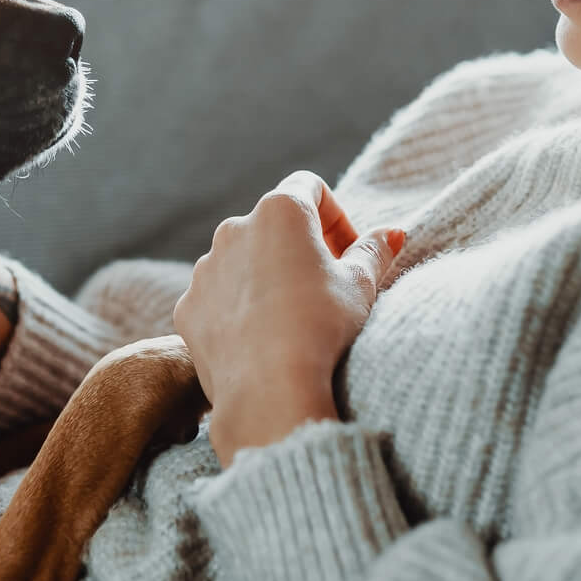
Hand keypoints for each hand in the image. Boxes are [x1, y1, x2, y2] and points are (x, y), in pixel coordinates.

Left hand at [173, 172, 404, 467]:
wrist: (269, 391)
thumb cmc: (321, 329)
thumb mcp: (361, 286)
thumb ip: (375, 251)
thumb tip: (392, 233)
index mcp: (279, 211)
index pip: (310, 189)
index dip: (335, 217)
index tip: (349, 254)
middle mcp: (234, 228)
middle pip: (273, 224)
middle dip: (300, 248)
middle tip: (326, 288)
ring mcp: (205, 268)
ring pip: (241, 260)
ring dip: (266, 277)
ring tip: (292, 319)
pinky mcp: (188, 306)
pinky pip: (217, 297)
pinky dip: (238, 308)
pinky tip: (261, 340)